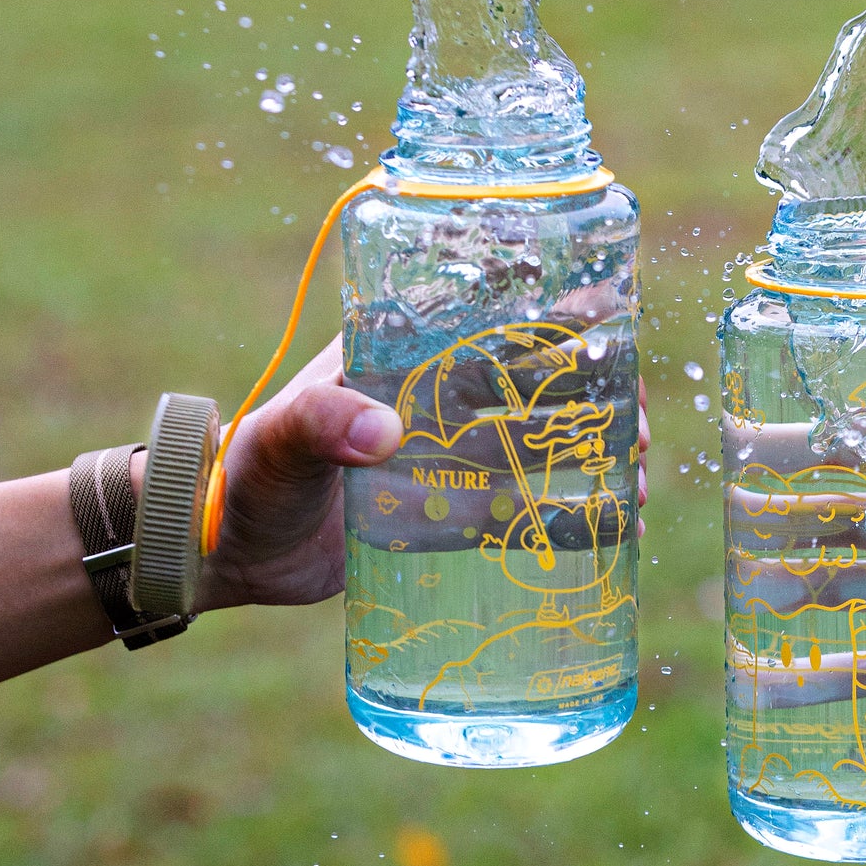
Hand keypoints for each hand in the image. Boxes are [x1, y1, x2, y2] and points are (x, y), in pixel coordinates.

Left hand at [194, 345, 649, 612]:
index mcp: (399, 358)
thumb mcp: (275, 442)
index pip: (486, 318)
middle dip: (593, 391)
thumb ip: (318, 422)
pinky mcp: (448, 515)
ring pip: (537, 443)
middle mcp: (433, 402)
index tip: (606, 309)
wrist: (228, 556)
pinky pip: (520, 506)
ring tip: (635, 474)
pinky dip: (567, 512)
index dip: (549, 310)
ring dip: (591, 452)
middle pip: (532, 382)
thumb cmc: (244, 481)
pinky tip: (611, 523)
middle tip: (636, 417)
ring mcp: (445, 458)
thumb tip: (387, 432)